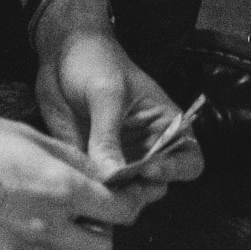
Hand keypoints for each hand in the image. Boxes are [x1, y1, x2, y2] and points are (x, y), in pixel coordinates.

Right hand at [0, 106, 141, 249]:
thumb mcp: (27, 136)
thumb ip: (71, 161)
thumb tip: (101, 176)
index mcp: (60, 190)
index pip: (120, 213)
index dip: (124, 206)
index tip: (118, 202)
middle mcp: (44, 229)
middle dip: (95, 232)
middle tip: (76, 213)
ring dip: (53, 242)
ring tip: (22, 211)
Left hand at [36, 21, 204, 194]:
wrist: (60, 52)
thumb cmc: (96, 62)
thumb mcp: (106, 94)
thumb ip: (108, 136)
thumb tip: (111, 176)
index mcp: (166, 126)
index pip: (189, 160)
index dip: (175, 171)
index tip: (147, 169)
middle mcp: (146, 148)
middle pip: (157, 185)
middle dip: (141, 191)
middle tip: (118, 189)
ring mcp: (119, 158)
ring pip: (126, 192)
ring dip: (115, 197)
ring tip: (97, 192)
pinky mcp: (91, 163)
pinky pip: (95, 187)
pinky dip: (89, 194)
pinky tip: (79, 190)